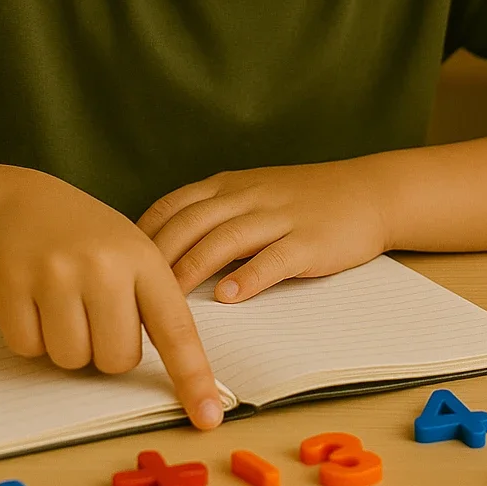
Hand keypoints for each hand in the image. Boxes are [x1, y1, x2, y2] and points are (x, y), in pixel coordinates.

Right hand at [0, 169, 223, 428]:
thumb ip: (151, 303)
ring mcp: (55, 272)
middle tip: (90, 313)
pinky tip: (30, 300)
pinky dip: (29, 335)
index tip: (207, 417)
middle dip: (104, 351)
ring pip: (70, 359)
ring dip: (64, 345)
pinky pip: (27, 348)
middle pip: (116, 360)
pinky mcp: (12, 281)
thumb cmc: (83, 238)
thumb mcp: (129, 253)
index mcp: (143, 259)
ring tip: (58, 302)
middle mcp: (103, 264)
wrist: (18, 202)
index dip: (192, 376)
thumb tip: (179, 374)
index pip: (175, 329)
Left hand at [136, 159, 388, 302]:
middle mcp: (249, 196)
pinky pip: (273, 259)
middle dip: (157, 256)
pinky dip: (248, 277)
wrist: (369, 192)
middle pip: (190, 223)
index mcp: (230, 185)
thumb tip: (160, 251)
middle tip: (129, 291)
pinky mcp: (309, 242)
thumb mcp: (252, 193)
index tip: (117, 264)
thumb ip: (212, 214)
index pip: (173, 205)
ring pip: (225, 239)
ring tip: (167, 300)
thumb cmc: (305, 201)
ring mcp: (280, 217)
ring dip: (192, 269)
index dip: (143, 234)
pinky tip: (228, 298)